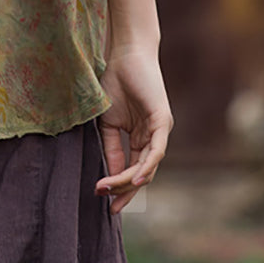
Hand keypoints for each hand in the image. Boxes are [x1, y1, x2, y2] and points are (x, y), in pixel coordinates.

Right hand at [95, 45, 172, 213]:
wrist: (124, 53)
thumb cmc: (114, 81)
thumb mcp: (107, 120)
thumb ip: (109, 146)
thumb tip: (107, 173)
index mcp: (139, 138)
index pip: (131, 169)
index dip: (118, 185)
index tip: (101, 197)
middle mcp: (152, 138)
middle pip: (142, 174)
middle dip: (126, 193)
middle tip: (111, 209)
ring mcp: (159, 131)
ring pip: (148, 167)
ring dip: (130, 183)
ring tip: (112, 193)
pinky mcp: (162, 122)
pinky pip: (156, 151)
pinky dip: (146, 167)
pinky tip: (135, 180)